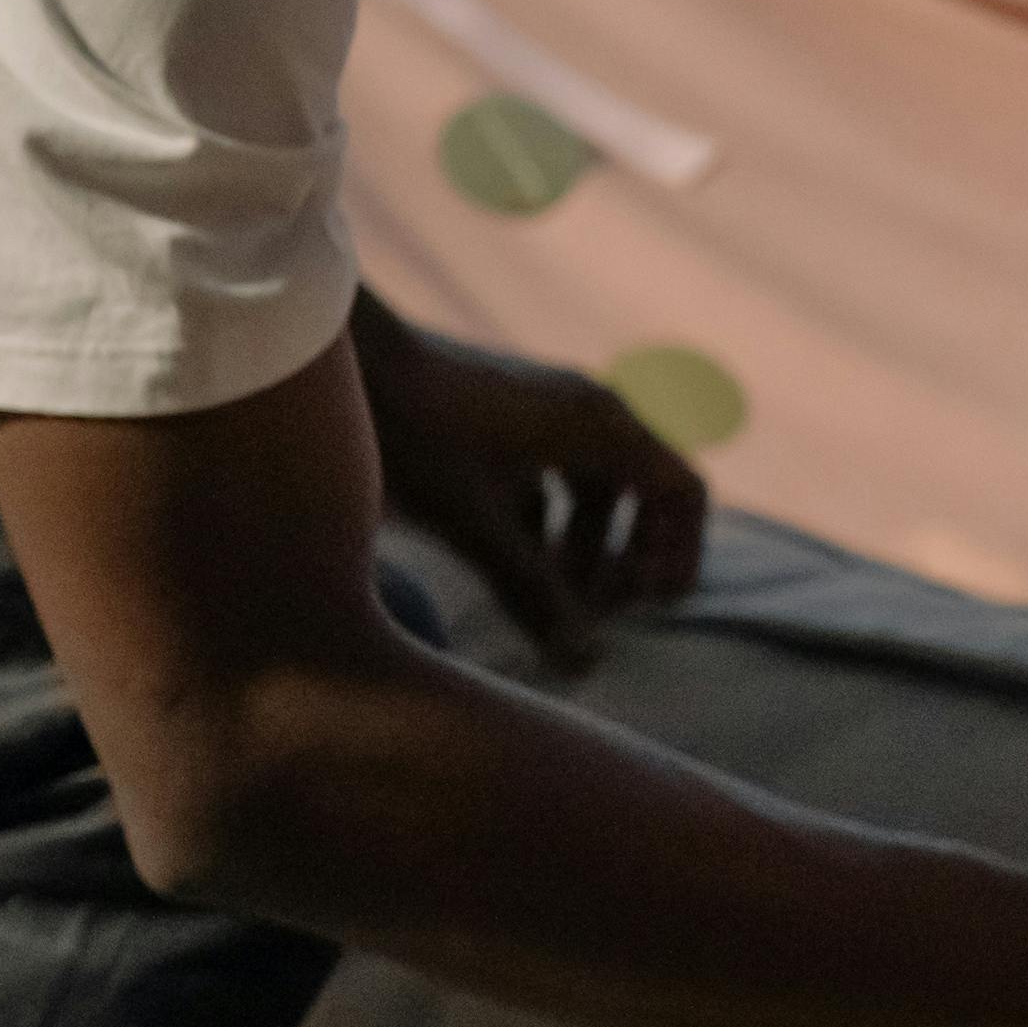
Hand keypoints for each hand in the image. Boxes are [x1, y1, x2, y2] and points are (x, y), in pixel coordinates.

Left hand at [358, 300, 708, 667]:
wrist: (344, 363)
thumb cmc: (413, 435)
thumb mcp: (475, 522)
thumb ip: (531, 592)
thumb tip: (583, 663)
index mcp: (599, 425)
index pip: (682, 491)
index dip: (679, 554)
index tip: (652, 605)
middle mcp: (584, 412)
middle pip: (643, 495)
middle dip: (627, 559)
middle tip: (596, 614)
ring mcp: (543, 414)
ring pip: (592, 492)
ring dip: (583, 549)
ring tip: (550, 603)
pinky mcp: (503, 425)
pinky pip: (548, 480)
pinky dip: (542, 528)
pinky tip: (505, 569)